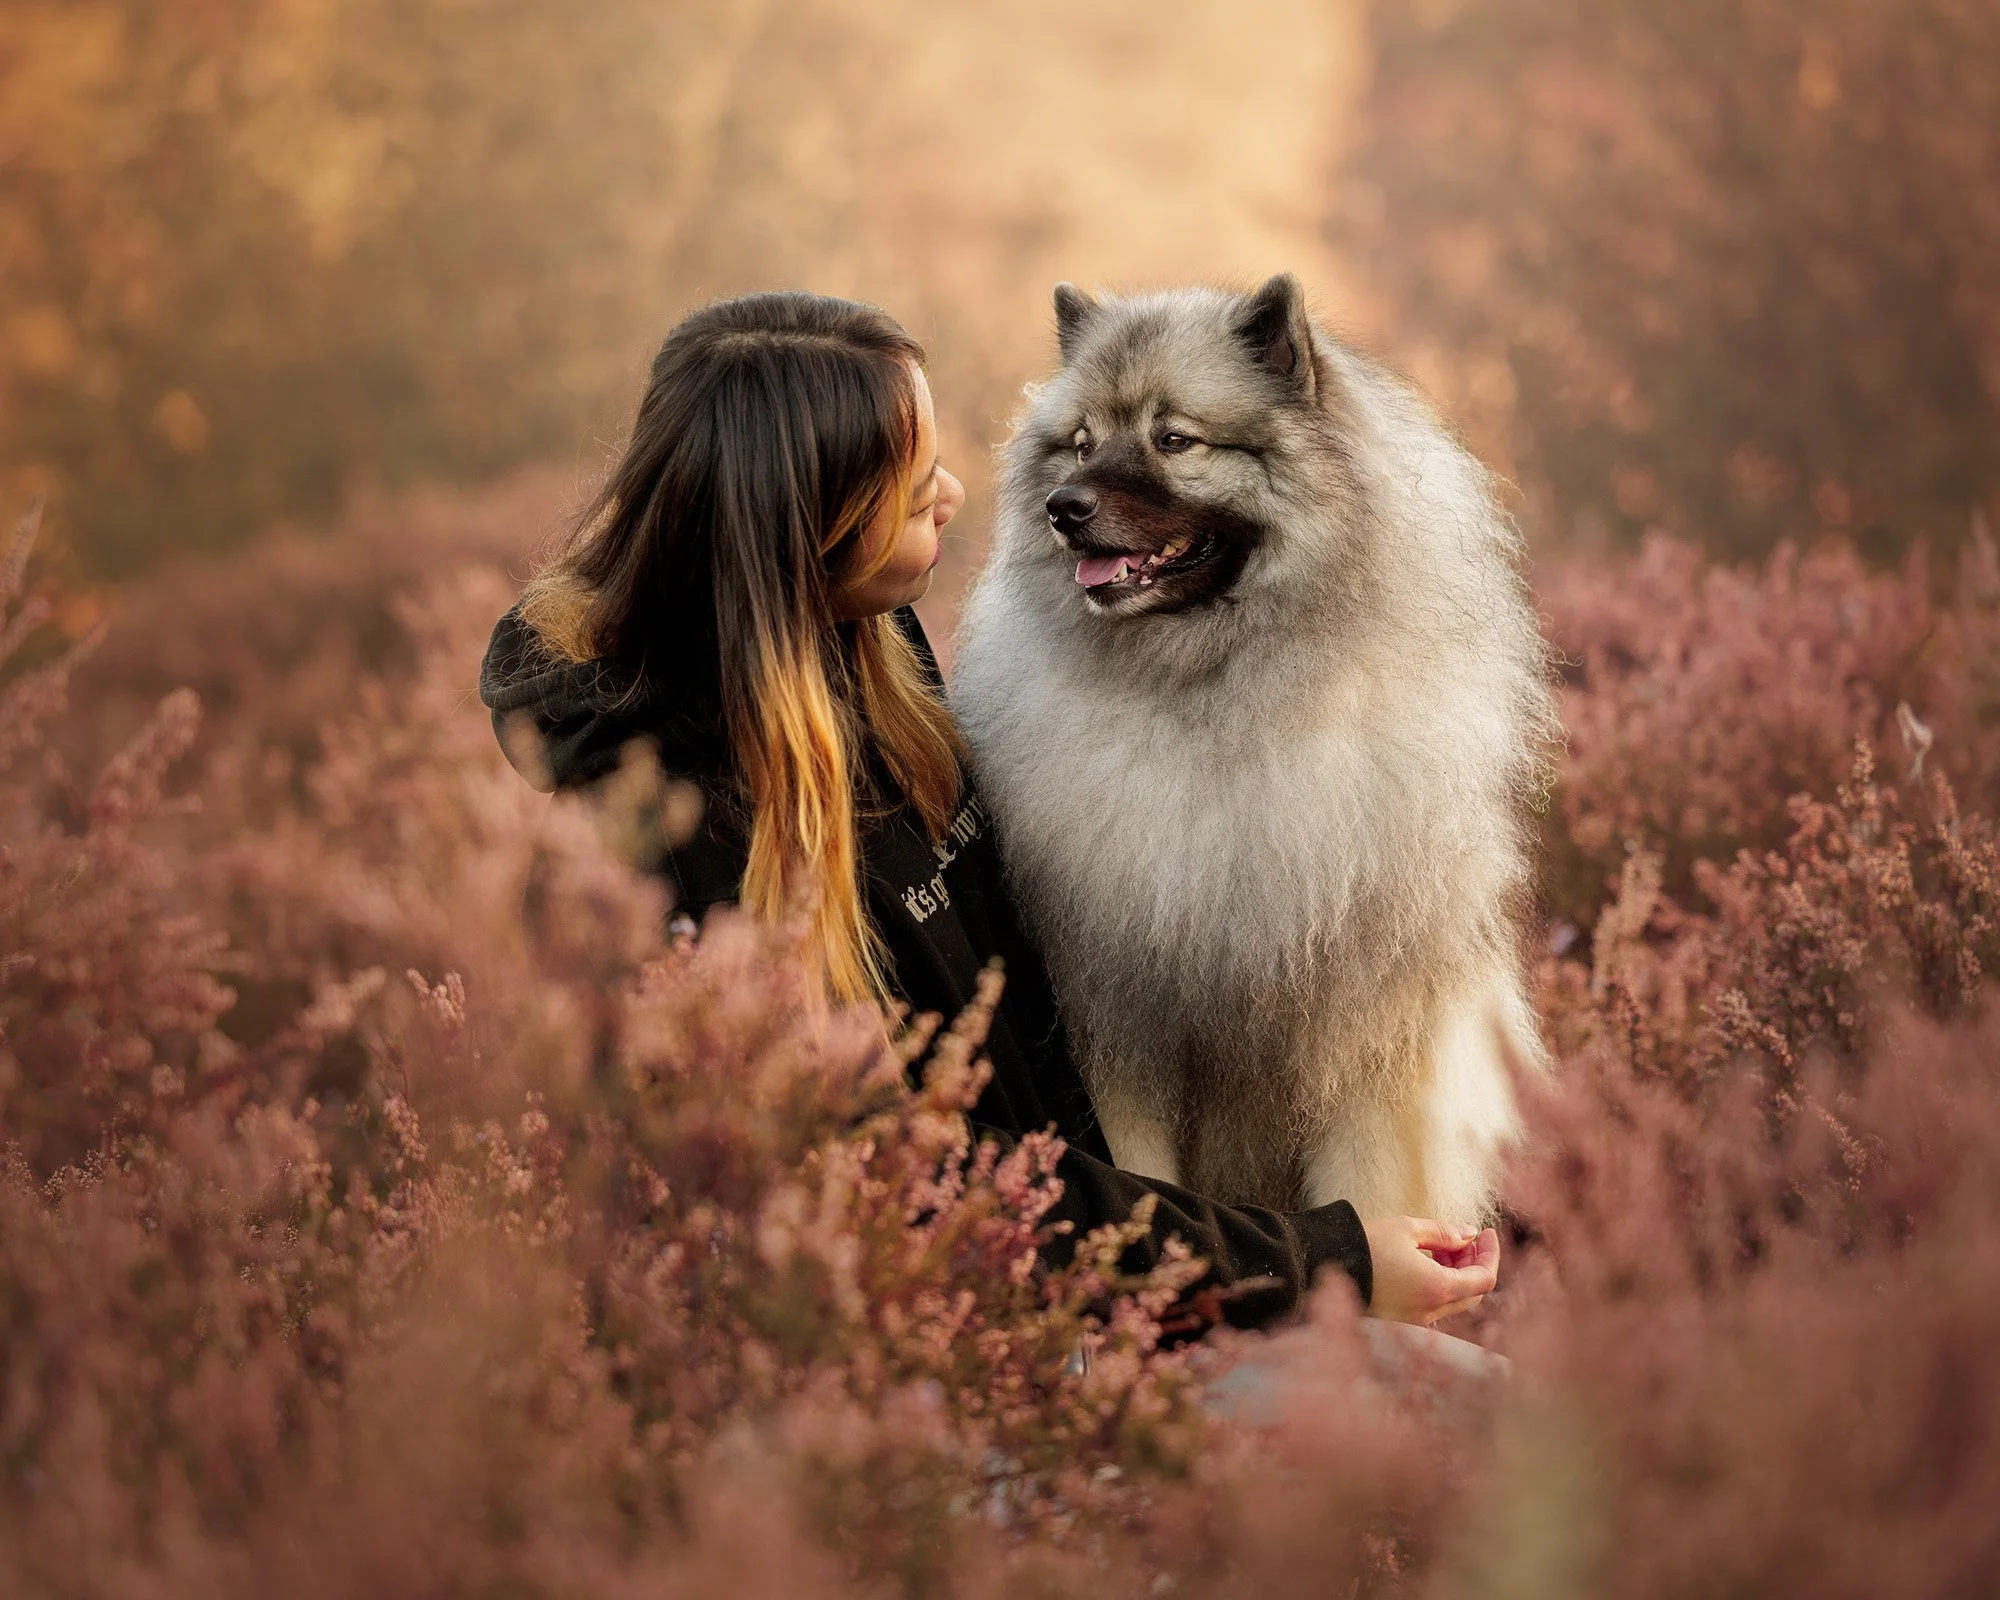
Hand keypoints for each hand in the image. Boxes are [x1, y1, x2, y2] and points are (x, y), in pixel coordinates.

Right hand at [1361, 1216, 1499, 1325]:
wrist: (1320, 1265)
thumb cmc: (1364, 1245)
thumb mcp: (1406, 1229)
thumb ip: (1444, 1232)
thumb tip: (1469, 1234)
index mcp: (1436, 1289)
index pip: (1484, 1278)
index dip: (1491, 1254)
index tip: (1487, 1232)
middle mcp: (1430, 1312)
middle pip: (1473, 1294)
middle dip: (1475, 1263)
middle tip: (1465, 1238)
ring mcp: (1415, 1321)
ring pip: (1454, 1301)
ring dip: (1458, 1274)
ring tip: (1442, 1247)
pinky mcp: (1401, 1321)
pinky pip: (1434, 1306)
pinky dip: (1440, 1285)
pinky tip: (1427, 1263)